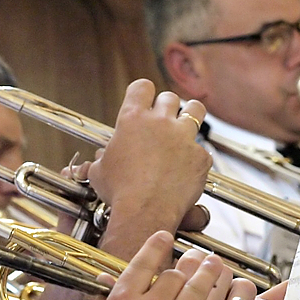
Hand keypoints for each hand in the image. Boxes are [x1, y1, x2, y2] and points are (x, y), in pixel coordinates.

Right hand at [86, 80, 209, 238]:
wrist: (144, 212)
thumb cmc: (119, 192)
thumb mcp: (100, 172)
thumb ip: (101, 160)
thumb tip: (97, 161)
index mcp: (132, 119)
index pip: (142, 87)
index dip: (143, 93)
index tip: (143, 101)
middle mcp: (160, 122)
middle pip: (170, 97)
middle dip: (166, 106)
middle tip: (162, 121)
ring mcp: (184, 137)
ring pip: (195, 110)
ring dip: (190, 115)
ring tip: (185, 127)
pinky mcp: (200, 157)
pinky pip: (202, 150)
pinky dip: (195, 158)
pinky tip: (187, 169)